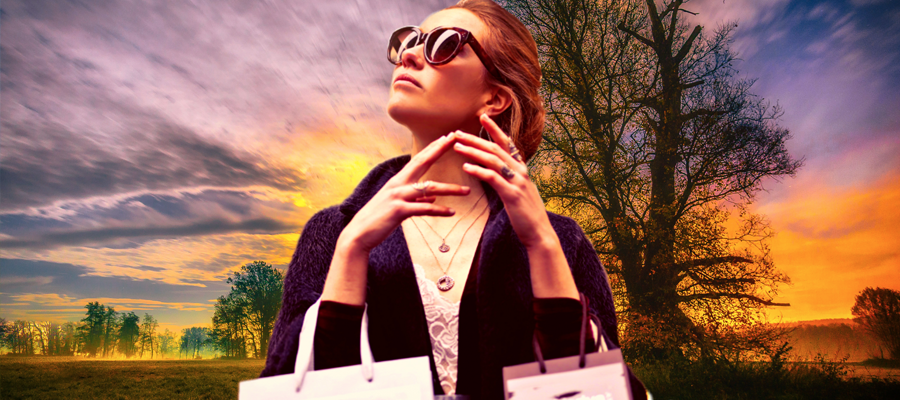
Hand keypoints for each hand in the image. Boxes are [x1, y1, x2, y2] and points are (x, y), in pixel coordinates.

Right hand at [340, 133, 469, 253]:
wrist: (359, 233)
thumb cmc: (379, 218)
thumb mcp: (398, 205)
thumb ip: (416, 200)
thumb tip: (432, 198)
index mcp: (398, 180)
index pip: (418, 159)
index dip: (433, 147)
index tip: (446, 137)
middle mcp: (398, 184)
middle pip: (422, 162)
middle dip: (439, 149)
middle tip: (455, 138)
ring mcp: (398, 196)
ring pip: (429, 188)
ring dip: (450, 189)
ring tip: (467, 191)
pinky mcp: (399, 211)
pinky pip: (424, 209)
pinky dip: (439, 210)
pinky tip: (451, 212)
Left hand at [452, 114, 554, 248]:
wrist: (540, 233)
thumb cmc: (526, 214)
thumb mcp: (519, 191)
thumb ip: (509, 179)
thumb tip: (497, 171)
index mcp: (522, 169)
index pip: (507, 143)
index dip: (495, 129)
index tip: (483, 117)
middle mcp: (521, 172)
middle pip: (496, 148)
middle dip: (476, 139)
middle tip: (458, 133)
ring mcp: (518, 182)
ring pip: (493, 160)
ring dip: (473, 151)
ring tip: (457, 147)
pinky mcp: (512, 195)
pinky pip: (493, 178)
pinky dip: (478, 170)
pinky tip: (466, 167)